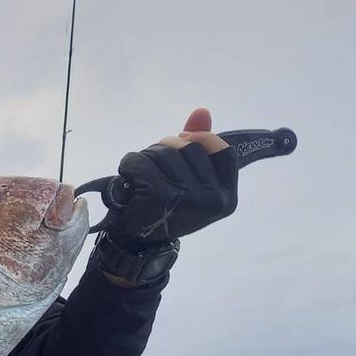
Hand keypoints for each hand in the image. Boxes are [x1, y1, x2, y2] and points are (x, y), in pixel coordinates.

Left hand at [108, 107, 237, 249]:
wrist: (137, 243)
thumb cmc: (165, 208)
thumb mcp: (190, 182)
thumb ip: (199, 146)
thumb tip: (201, 112)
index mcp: (226, 198)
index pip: (223, 151)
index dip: (203, 139)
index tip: (183, 144)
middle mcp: (211, 200)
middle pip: (190, 146)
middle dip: (168, 149)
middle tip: (157, 168)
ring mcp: (186, 198)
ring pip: (164, 152)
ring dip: (147, 157)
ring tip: (143, 176)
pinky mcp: (158, 196)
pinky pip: (140, 161)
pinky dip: (129, 165)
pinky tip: (129, 179)